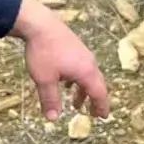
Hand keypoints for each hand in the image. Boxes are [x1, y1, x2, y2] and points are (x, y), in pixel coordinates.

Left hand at [11, 0, 109, 120]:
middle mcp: (89, 63)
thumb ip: (50, 99)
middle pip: (97, 85)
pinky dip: (78, 80)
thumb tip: (53, 119)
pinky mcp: (76, 48)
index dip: (101, 106)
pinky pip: (82, 68)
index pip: (99, 93)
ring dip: (84, 91)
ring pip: (89, 76)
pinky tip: (66, 82)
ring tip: (76, 103)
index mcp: (86, 72)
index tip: (103, 117)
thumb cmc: (43, 53)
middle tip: (93, 113)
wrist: (40, 24)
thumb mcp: (44, 79)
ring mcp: (84, 54)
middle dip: (95, 100)